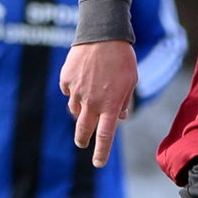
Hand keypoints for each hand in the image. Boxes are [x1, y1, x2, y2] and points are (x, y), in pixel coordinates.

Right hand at [60, 40, 137, 167]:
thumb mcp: (131, 80)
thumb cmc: (122, 57)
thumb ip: (124, 101)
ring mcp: (77, 91)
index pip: (105, 136)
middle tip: (82, 142)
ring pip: (75, 110)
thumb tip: (119, 118)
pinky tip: (83, 77)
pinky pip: (68, 92)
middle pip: (84, 129)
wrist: (102, 33)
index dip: (101, 152)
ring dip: (81, 110)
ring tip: (89, 97)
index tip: (98, 163)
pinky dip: (74, 90)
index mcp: (111, 104)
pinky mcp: (66, 80)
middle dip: (83, 139)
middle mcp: (92, 101)